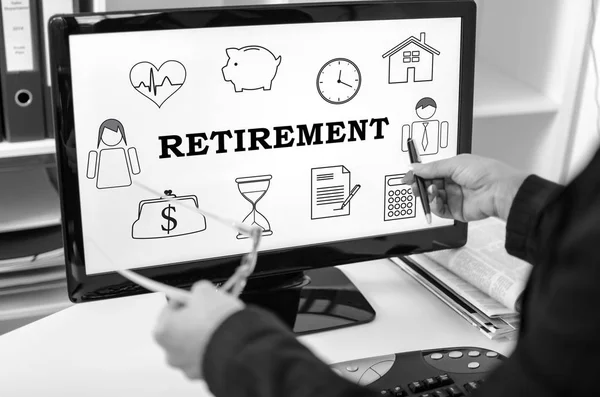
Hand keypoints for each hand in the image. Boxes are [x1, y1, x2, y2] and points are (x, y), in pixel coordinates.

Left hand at [153, 280, 243, 379]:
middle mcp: (170, 352)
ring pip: (190, 346)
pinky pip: (203, 357)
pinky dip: (210, 349)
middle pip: (178, 330)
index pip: (169, 309)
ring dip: (200, 336)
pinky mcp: (201, 374)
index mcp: (163, 331)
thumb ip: (197, 290)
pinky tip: (221, 340)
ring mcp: (185, 366)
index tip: (194, 298)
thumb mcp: (205, 291)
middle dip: (191, 320)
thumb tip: (199, 293)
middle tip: (207, 311)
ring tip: (217, 326)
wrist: (237, 345)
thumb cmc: (217, 322)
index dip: (184, 301)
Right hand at [401, 154, 527, 221]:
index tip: (409, 176)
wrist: (499, 190)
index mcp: (454, 168)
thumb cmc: (485, 172)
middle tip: (414, 185)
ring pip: (432, 198)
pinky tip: (436, 199)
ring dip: (428, 195)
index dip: (419, 174)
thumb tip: (415, 167)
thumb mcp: (454, 164)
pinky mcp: (456, 211)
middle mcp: (454, 183)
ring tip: (430, 190)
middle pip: (429, 185)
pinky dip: (434, 205)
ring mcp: (454, 197)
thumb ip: (432, 168)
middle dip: (420, 185)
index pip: (431, 171)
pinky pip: (439, 210)